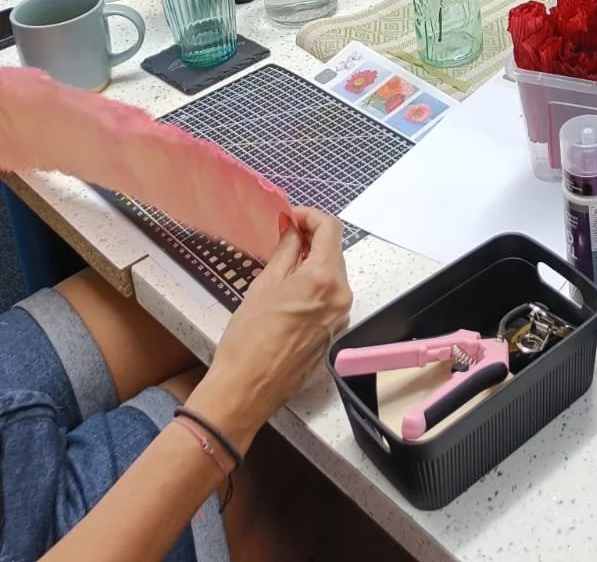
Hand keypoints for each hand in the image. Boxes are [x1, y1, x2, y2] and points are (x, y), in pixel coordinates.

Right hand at [187, 206, 351, 450]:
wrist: (246, 390)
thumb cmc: (248, 339)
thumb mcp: (264, 285)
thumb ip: (286, 251)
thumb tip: (292, 230)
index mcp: (324, 279)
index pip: (330, 229)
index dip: (310, 216)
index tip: (291, 217)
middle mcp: (341, 296)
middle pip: (334, 253)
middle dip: (311, 240)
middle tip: (284, 237)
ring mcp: (340, 318)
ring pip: (332, 277)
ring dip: (313, 265)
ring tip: (284, 266)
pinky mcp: (333, 335)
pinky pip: (329, 300)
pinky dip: (315, 289)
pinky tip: (291, 294)